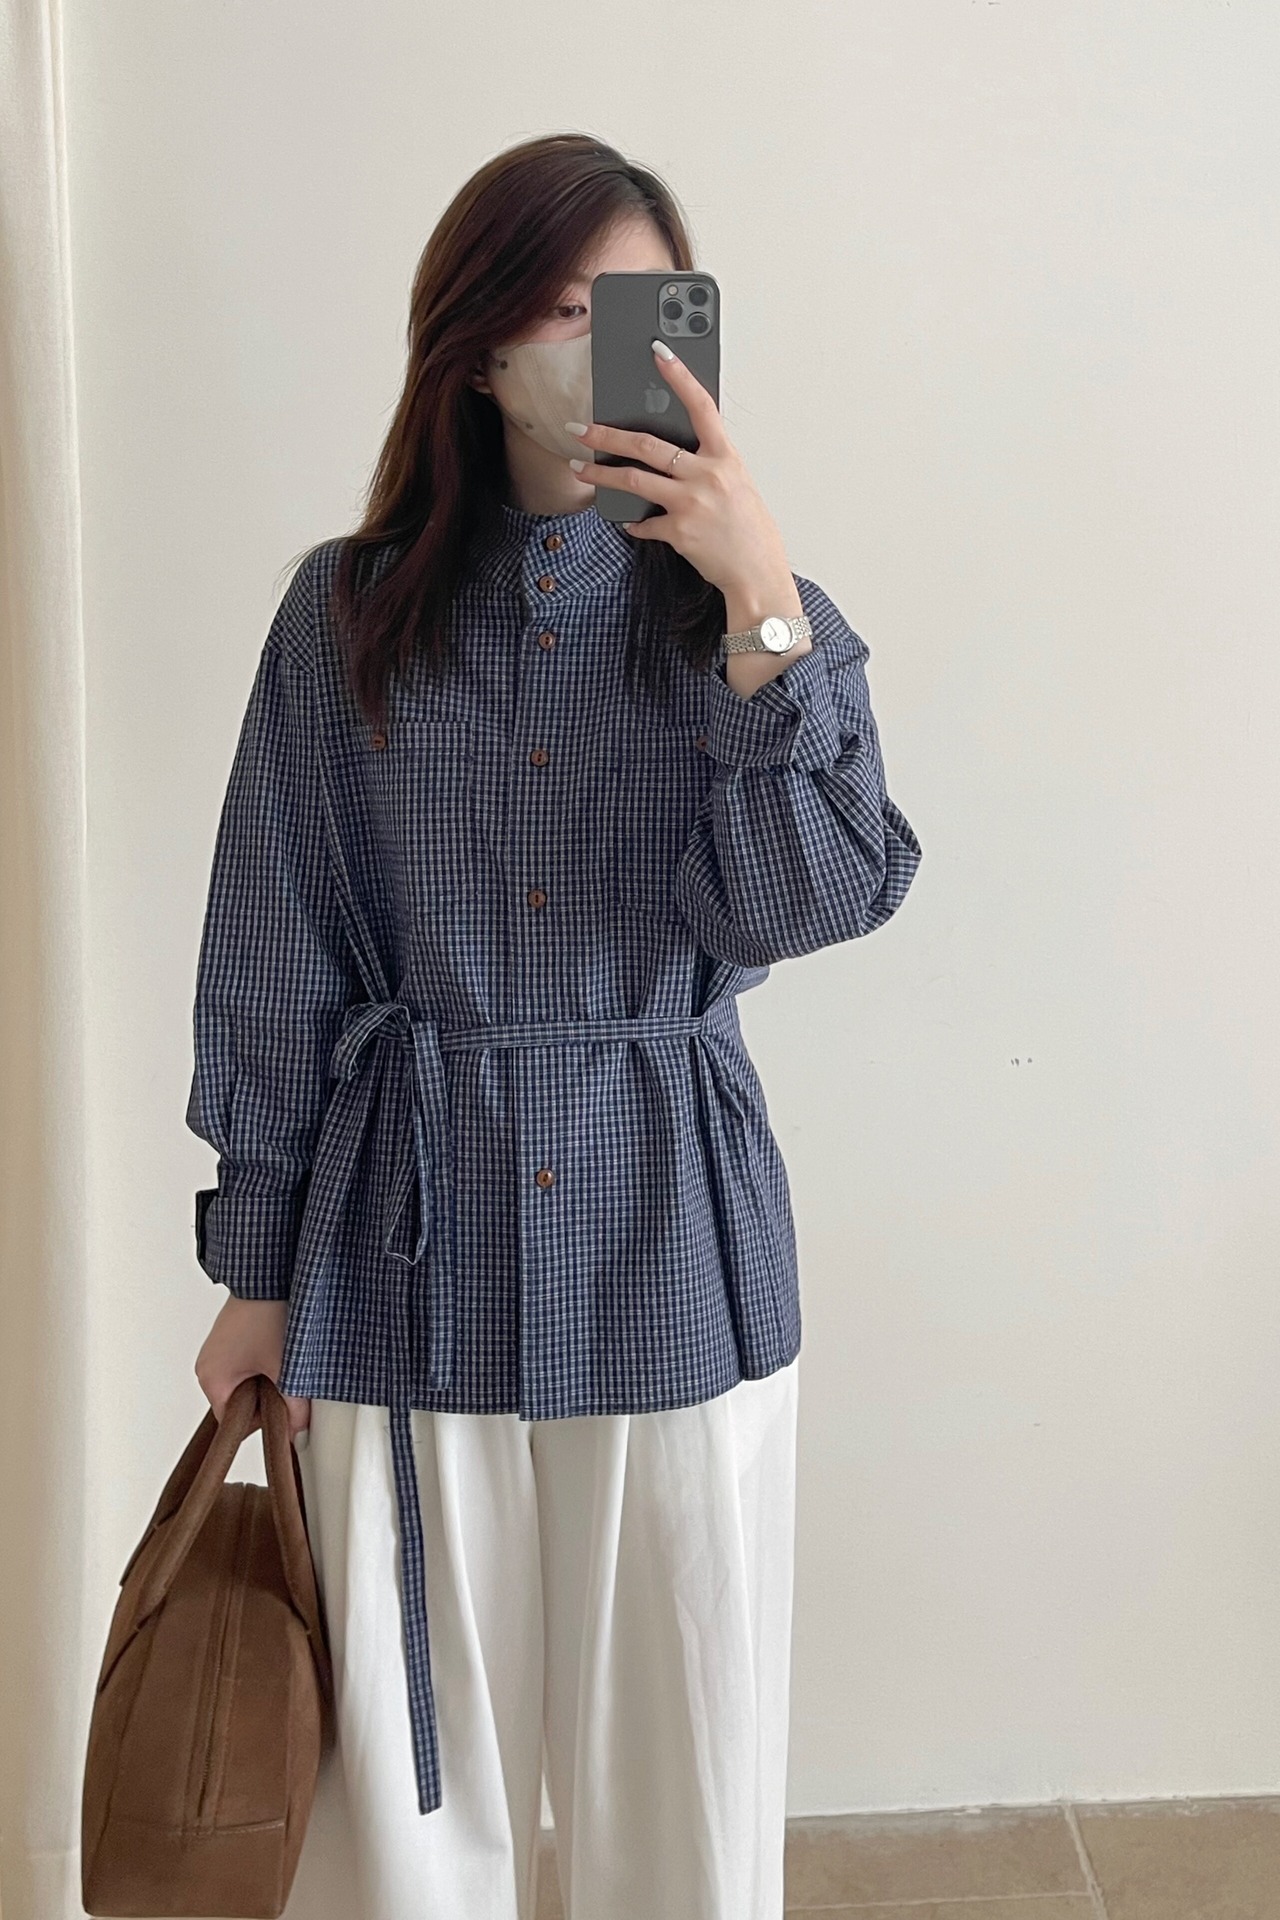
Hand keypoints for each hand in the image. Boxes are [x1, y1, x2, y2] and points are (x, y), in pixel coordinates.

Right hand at [195, 1294, 311, 1442]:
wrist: (268, 1272)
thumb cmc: (267, 1312)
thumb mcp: (285, 1367)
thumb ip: (293, 1405)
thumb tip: (298, 1427)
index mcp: (212, 1379)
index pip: (233, 1423)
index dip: (261, 1424)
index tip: (283, 1417)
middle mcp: (208, 1365)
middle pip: (239, 1403)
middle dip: (266, 1400)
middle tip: (289, 1386)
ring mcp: (218, 1350)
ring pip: (244, 1382)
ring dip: (266, 1380)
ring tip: (285, 1361)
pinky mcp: (230, 1337)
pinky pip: (245, 1363)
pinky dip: (262, 1363)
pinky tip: (279, 1349)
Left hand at [565, 341, 795, 602]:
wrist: (758, 575)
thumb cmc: (751, 533)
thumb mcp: (738, 487)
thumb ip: (710, 467)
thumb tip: (675, 457)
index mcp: (726, 458)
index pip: (701, 406)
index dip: (680, 376)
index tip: (659, 352)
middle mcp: (707, 475)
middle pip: (647, 444)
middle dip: (607, 434)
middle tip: (581, 429)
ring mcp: (691, 503)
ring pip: (633, 479)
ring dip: (600, 473)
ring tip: (580, 468)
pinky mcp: (678, 531)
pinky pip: (644, 523)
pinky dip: (632, 523)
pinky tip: (628, 522)